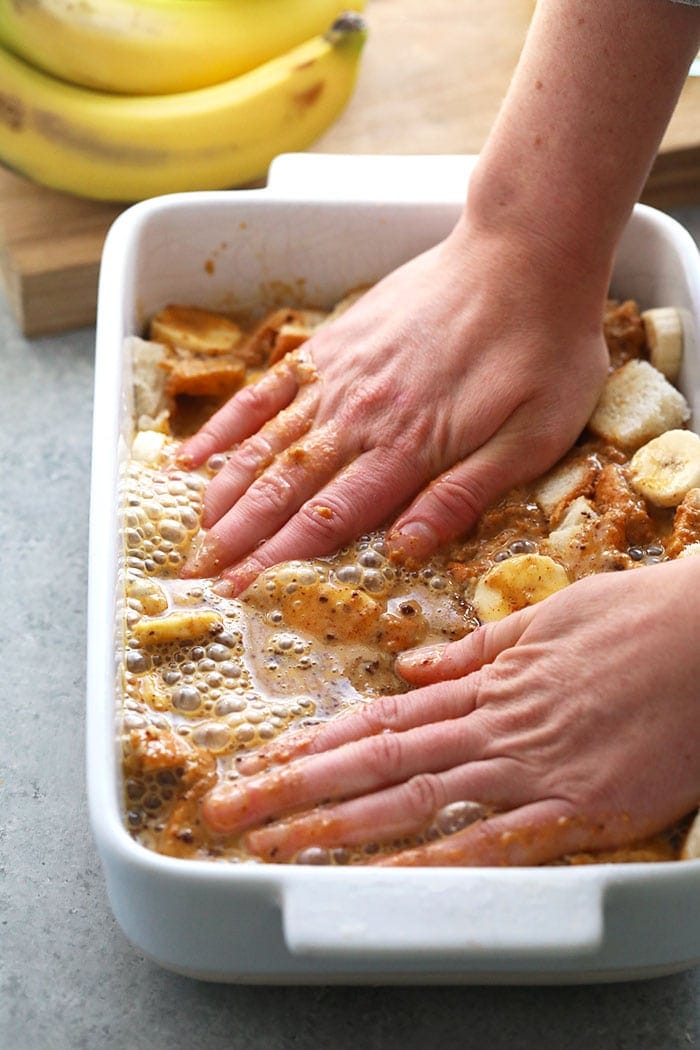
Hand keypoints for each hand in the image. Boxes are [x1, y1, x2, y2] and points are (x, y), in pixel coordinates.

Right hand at [178, 216, 608, 593]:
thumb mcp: (532, 436)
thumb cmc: (542, 349)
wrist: (524, 254)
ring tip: (193, 530)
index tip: (238, 588)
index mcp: (409, 449)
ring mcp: (339, 376)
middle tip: (195, 573)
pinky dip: (227, 423)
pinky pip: (266, 388)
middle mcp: (360, 416)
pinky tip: (196, 451)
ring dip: (225, 491)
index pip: (329, 517)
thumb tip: (406, 549)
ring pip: (265, 443)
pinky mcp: (332, 342)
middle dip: (236, 537)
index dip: (278, 558)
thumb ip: (464, 494)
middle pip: (284, 487)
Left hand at [200, 559, 699, 864]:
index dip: (316, 743)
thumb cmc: (637, 619)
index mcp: (485, 683)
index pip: (382, 718)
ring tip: (278, 847)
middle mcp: (491, 726)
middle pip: (376, 761)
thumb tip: (417, 667)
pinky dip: (439, 860)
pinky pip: (497, 841)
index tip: (264, 762)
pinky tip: (390, 879)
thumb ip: (478, 650)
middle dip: (296, 786)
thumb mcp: (547, 618)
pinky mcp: (577, 805)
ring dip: (340, 825)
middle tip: (232, 807)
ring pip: (416, 799)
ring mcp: (530, 767)